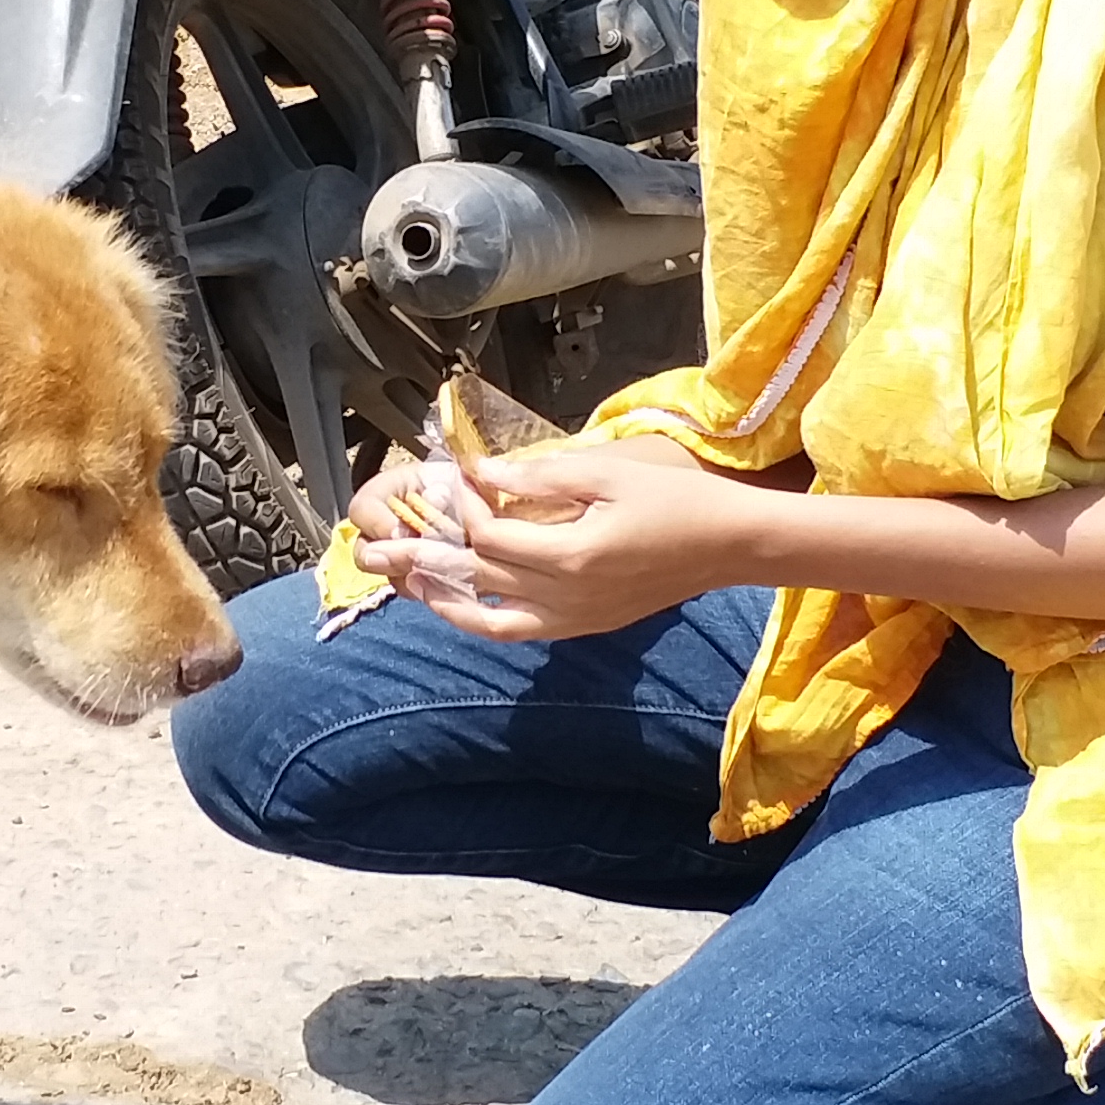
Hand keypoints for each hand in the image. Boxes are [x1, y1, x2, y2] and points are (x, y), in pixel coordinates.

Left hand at [352, 437, 766, 641]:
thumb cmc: (674, 499)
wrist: (728, 546)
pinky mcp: (584, 627)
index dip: (459, 509)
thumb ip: (540, 475)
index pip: (489, 537)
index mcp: (571, 555)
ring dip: (441, 599)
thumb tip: (481, 473)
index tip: (443, 483)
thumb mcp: (607, 473)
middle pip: (477, 578)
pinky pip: (517, 632)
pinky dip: (480, 618)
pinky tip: (459, 600)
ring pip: (488, 616)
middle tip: (375, 546)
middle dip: (424, 559)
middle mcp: (566, 597)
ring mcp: (574, 619)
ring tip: (402, 582)